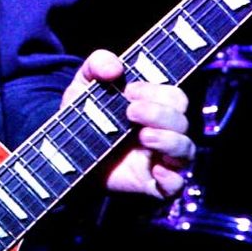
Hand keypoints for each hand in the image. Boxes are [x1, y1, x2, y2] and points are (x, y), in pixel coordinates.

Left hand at [62, 49, 193, 198]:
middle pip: (182, 119)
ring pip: (186, 149)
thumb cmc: (84, 118)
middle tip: (130, 111)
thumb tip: (114, 67)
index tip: (130, 91)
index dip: (157, 91)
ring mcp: (160, 159)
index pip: (174, 96)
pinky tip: (155, 169)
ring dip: (168, 140)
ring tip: (143, 135)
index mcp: (154, 107)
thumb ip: (97, 65)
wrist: (65, 155)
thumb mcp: (84, 86)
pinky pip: (176, 185)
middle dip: (159, 113)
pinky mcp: (152, 184)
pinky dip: (172, 177)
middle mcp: (163, 132)